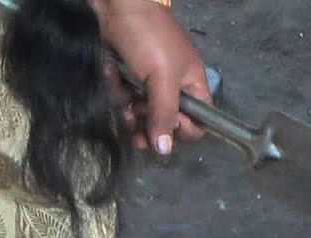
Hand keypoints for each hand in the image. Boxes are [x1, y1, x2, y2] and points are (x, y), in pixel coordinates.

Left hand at [94, 0, 210, 153]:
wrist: (117, 4)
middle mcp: (172, 88)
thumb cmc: (149, 38)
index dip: (182, 130)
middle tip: (135, 127)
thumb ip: (165, 114)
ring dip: (129, 112)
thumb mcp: (162, 77)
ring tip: (122, 104)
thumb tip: (165, 151)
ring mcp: (148, 83)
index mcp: (192, 85)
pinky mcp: (126, 77)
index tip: (165, 126)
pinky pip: (124, 98)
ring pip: (141, 114)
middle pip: (165, 123)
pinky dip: (116, 92)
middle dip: (149, 127)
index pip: (198, 122)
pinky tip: (112, 79)